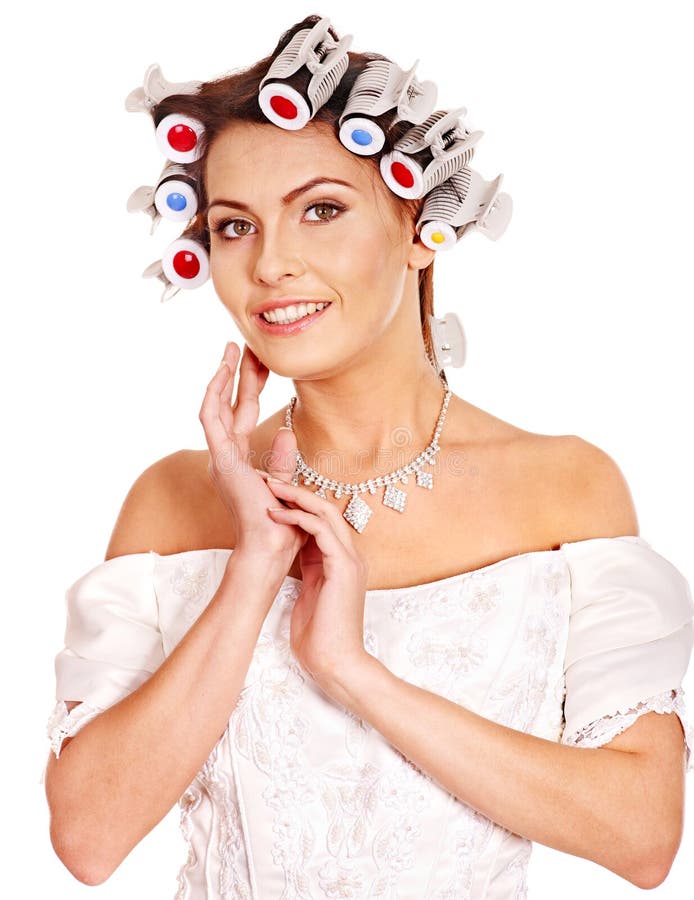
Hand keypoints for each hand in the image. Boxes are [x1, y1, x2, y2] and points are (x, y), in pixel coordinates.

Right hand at [199, 341, 306, 564]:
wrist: (272, 545)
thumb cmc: (281, 523)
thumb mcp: (284, 483)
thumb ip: (281, 458)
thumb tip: (286, 431)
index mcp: (239, 459)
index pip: (244, 413)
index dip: (252, 385)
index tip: (261, 360)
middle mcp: (225, 455)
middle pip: (231, 404)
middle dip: (239, 373)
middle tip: (245, 344)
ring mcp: (220, 456)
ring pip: (215, 406)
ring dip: (223, 376)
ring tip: (232, 349)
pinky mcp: (220, 458)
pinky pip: (210, 419)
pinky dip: (214, 394)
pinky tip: (222, 373)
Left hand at [261, 475, 370, 694]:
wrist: (336, 664)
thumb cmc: (319, 638)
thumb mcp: (309, 596)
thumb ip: (307, 572)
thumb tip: (290, 556)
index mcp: (342, 562)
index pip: (323, 521)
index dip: (298, 504)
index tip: (271, 495)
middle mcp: (350, 556)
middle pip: (326, 508)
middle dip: (296, 491)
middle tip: (269, 479)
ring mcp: (351, 560)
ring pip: (325, 512)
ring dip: (296, 497)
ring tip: (270, 488)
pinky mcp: (343, 567)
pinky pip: (321, 530)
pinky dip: (298, 518)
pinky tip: (276, 514)